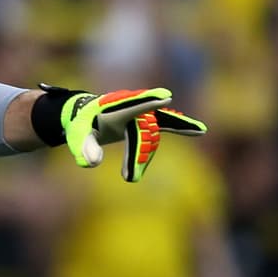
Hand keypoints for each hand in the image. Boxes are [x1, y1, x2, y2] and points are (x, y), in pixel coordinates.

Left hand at [58, 87, 206, 182]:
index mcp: (112, 108)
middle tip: (129, 179)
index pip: (131, 106)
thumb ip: (84, 148)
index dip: (148, 102)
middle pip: (144, 130)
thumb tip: (93, 163)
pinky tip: (200, 130)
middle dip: (138, 155)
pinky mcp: (148, 118)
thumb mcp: (77, 136)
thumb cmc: (82, 125)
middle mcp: (130, 106)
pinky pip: (167, 123)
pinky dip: (181, 126)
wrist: (86, 114)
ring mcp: (142, 111)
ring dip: (154, 147)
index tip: (166, 97)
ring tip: (162, 155)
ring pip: (156, 130)